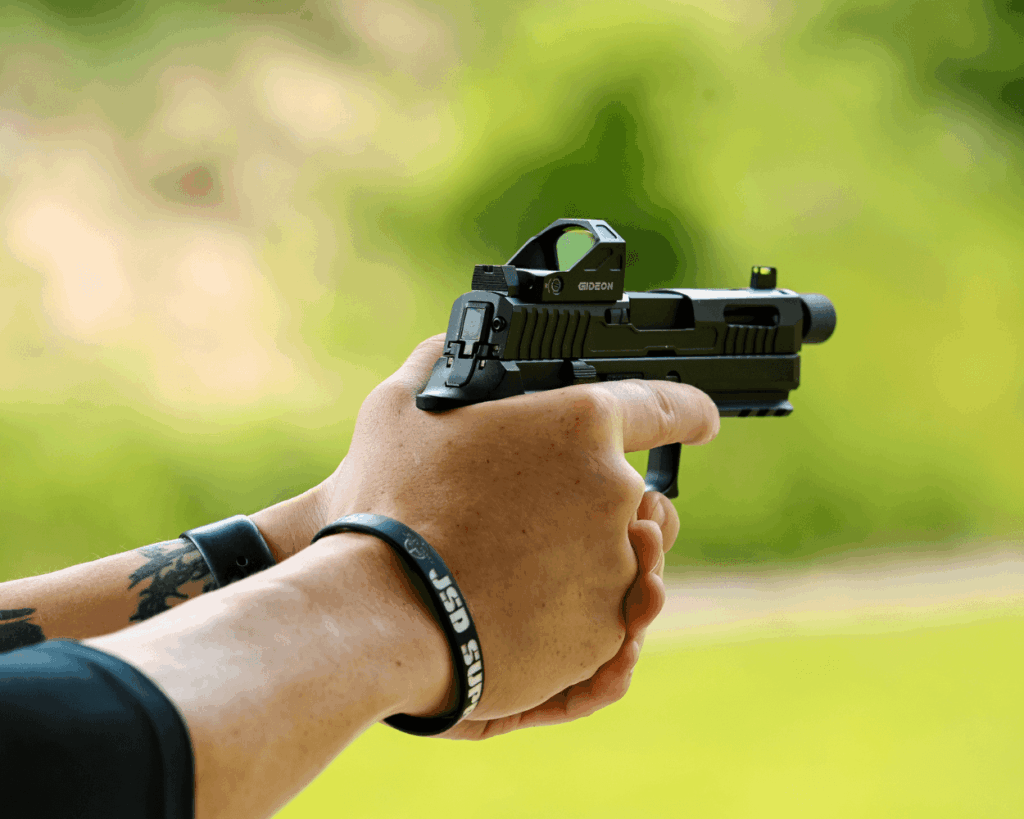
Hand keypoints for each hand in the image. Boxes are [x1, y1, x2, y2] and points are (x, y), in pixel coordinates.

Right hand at [315, 333, 716, 720]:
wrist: (382, 613)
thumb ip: (437, 364)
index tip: (701, 419)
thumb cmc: (391, 504)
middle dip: (605, 500)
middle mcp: (616, 491)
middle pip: (639, 491)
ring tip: (515, 562)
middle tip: (542, 512)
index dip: (690, 411)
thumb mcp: (400, 408)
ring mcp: (614, 567)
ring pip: (620, 556)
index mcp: (581, 425)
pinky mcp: (602, 634)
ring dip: (584, 555)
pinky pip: (601, 614)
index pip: (671, 405)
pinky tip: (514, 603)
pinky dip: (569, 609)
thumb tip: (448, 347)